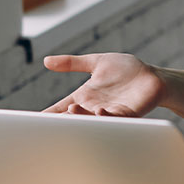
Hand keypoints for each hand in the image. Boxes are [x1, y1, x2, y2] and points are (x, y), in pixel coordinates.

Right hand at [41, 53, 165, 117]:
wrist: (153, 77)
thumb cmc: (126, 71)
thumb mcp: (96, 63)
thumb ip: (72, 63)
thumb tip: (46, 61)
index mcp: (85, 97)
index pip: (61, 108)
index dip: (47, 115)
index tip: (30, 122)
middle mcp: (94, 107)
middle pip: (72, 118)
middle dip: (60, 120)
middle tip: (47, 121)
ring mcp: (110, 112)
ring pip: (91, 120)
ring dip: (82, 117)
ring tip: (72, 110)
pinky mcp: (127, 114)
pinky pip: (114, 119)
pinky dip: (105, 116)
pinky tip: (100, 110)